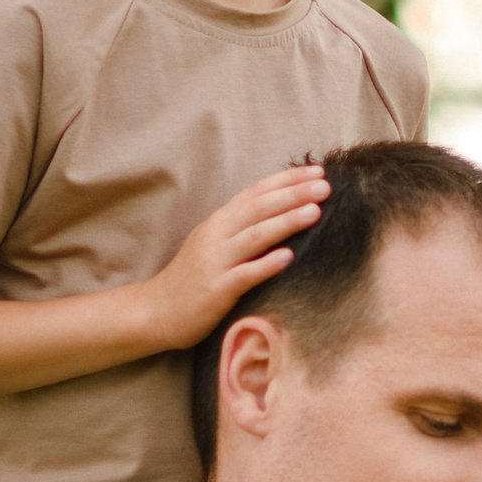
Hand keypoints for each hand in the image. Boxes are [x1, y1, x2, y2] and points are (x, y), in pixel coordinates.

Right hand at [147, 166, 330, 347]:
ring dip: (286, 221)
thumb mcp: (214, 243)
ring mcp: (216, 261)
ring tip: (315, 211)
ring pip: (254, 236)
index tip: (316, 170)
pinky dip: (266, 264)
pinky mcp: (216, 289)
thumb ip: (241, 227)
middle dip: (293, 194)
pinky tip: (288, 257)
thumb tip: (278, 211)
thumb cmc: (192, 278)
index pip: (257, 192)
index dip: (287, 179)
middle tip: (325, 185)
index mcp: (220, 221)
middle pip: (259, 207)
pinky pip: (244, 275)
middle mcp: (217, 235)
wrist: (155, 310)